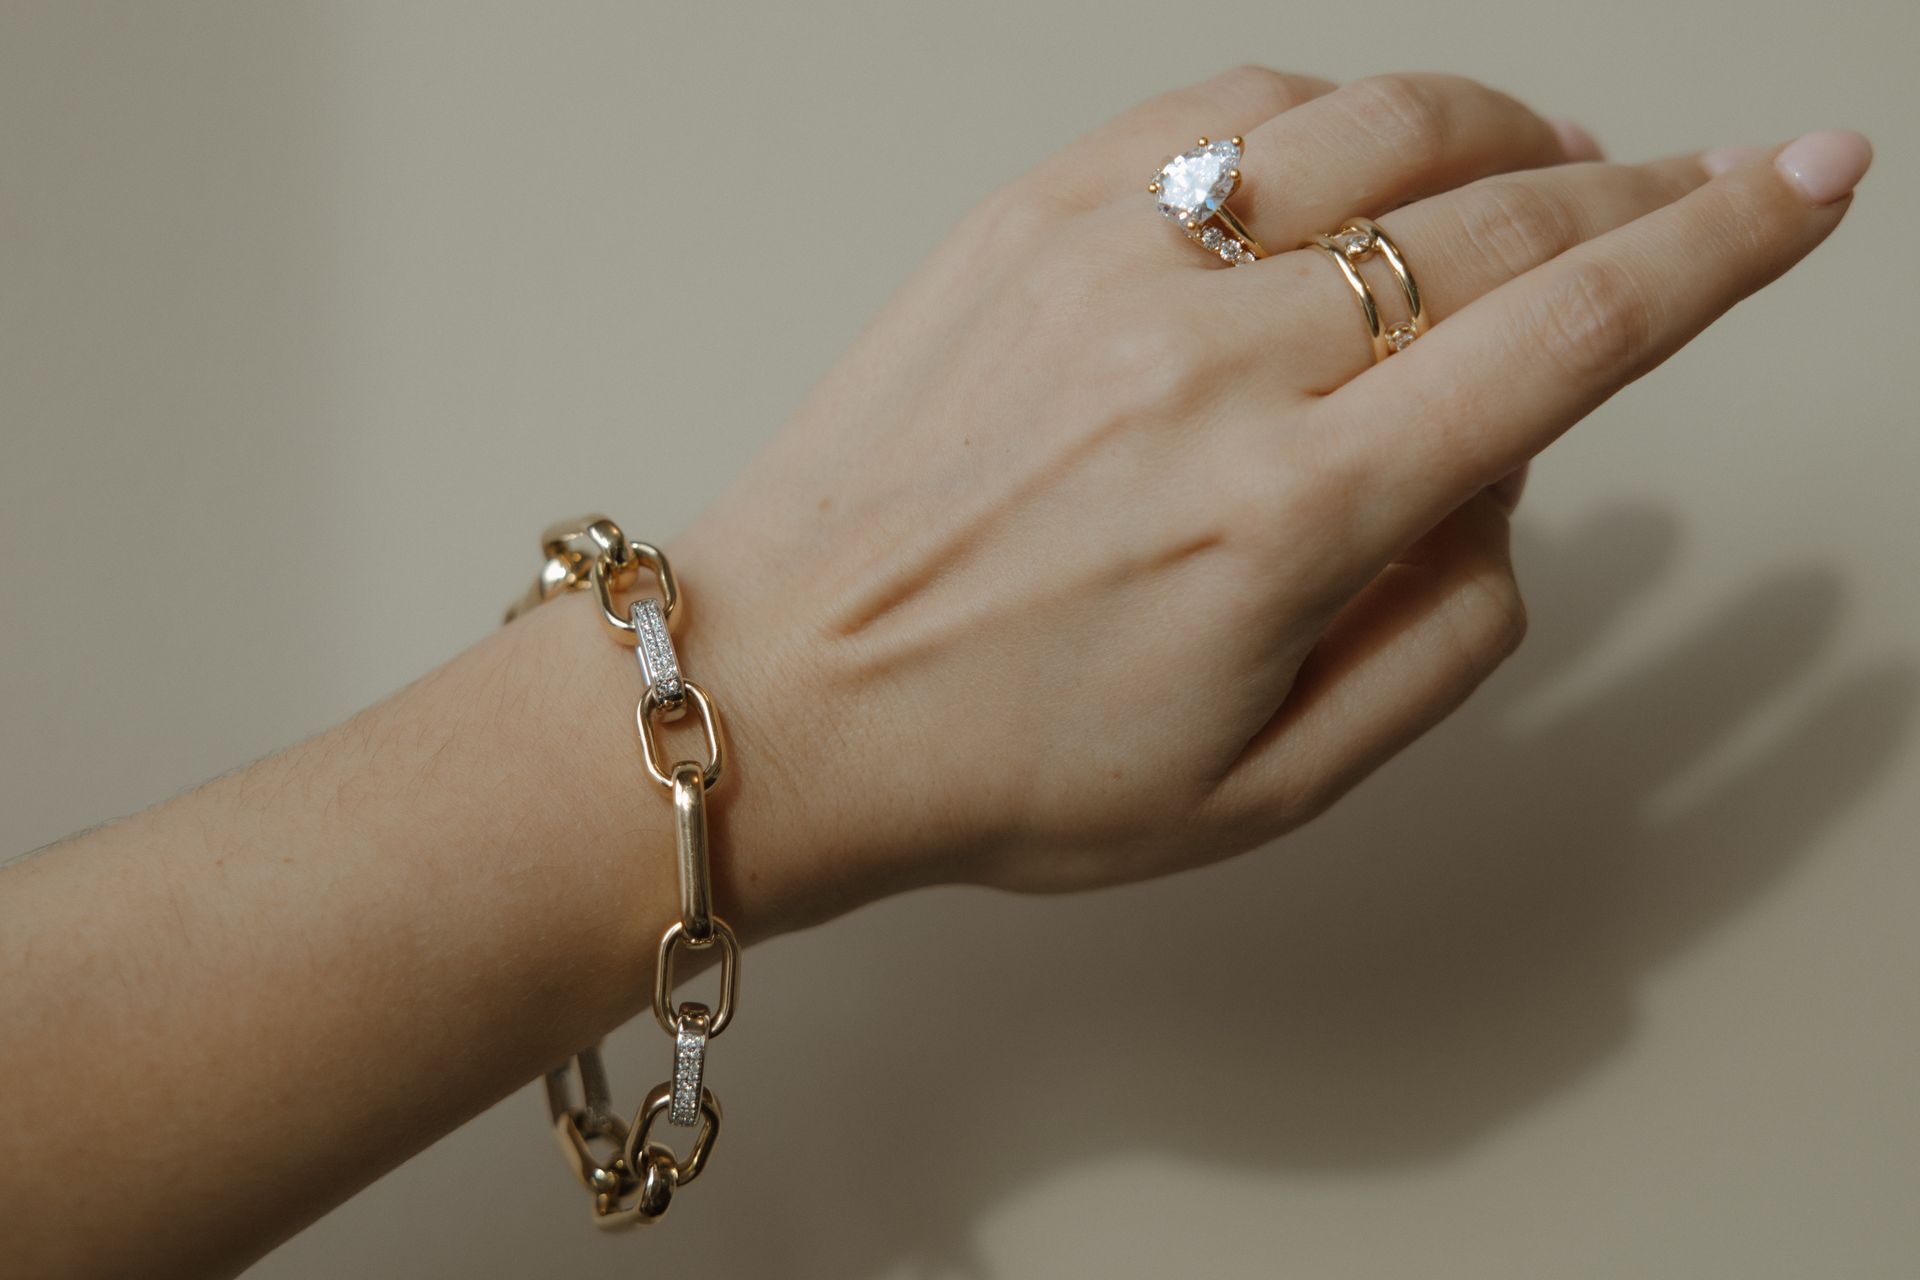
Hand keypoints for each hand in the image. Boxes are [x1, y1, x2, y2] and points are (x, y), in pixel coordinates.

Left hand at [657, 67, 1866, 917]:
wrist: (782, 691)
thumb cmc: (1003, 761)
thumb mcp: (1262, 787)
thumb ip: (1437, 640)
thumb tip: (1503, 484)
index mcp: (1293, 515)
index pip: (1570, 335)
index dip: (1720, 249)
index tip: (1806, 189)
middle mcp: (1216, 364)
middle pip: (1497, 211)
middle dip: (1635, 188)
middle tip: (1696, 184)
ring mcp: (1113, 269)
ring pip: (1372, 127)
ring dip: (1495, 128)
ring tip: (1536, 167)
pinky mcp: (1027, 220)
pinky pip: (1220, 115)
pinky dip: (1326, 116)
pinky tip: (1354, 158)